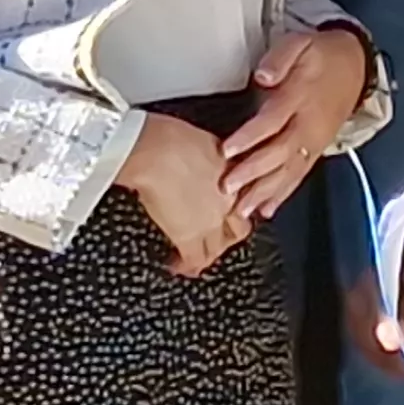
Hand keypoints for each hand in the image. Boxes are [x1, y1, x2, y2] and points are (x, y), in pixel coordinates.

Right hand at [117, 112, 251, 276]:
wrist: (155, 151)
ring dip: (210, 252)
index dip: (240, 210)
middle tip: (216, 238)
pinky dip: (187, 266)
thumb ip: (216, 160)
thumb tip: (210, 162)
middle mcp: (229, 203)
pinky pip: (194, 260)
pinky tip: (177, 266)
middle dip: (229, 235)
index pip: (248, 202)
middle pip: (238, 229)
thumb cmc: (174, 138)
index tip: (232, 213)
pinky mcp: (189, 235)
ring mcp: (210, 222)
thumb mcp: (208, 143)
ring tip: (197, 255)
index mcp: (238, 178)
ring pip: (218, 248)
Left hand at [222, 26, 371, 220]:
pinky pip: (300, 174)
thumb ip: (279, 58)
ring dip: (265, 191)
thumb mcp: (300, 42)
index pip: (273, 120)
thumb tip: (263, 76)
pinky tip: (267, 208)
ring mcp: (314, 139)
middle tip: (227, 187)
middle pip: (280, 152)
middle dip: (253, 173)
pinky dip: (283, 194)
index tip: (227, 150)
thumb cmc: (322, 55)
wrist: (355, 66)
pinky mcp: (317, 149)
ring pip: (289, 170)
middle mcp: (309, 123)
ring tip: (243, 209)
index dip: (250, 137)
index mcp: (301, 96)